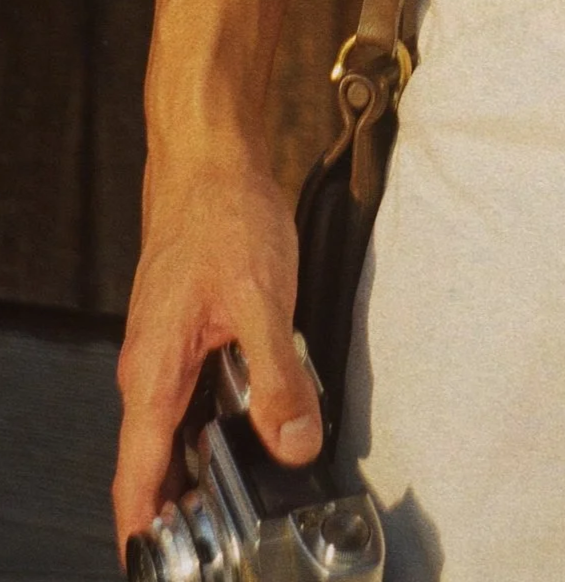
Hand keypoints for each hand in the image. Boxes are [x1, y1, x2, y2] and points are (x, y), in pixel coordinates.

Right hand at [113, 156, 320, 550]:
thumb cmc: (224, 217)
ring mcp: (163, 353)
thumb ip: (279, 379)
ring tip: (261, 475)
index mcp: (155, 376)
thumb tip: (293, 445)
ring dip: (210, 457)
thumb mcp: (264, 301)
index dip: (146, 531)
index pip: (135, 479)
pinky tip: (261, 412)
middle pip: (157, 464)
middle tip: (238, 522)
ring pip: (180, 428)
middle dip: (190, 503)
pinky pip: (194, 394)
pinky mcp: (184, 333)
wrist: (210, 159)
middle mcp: (149, 372)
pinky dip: (219, 417)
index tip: (164, 567)